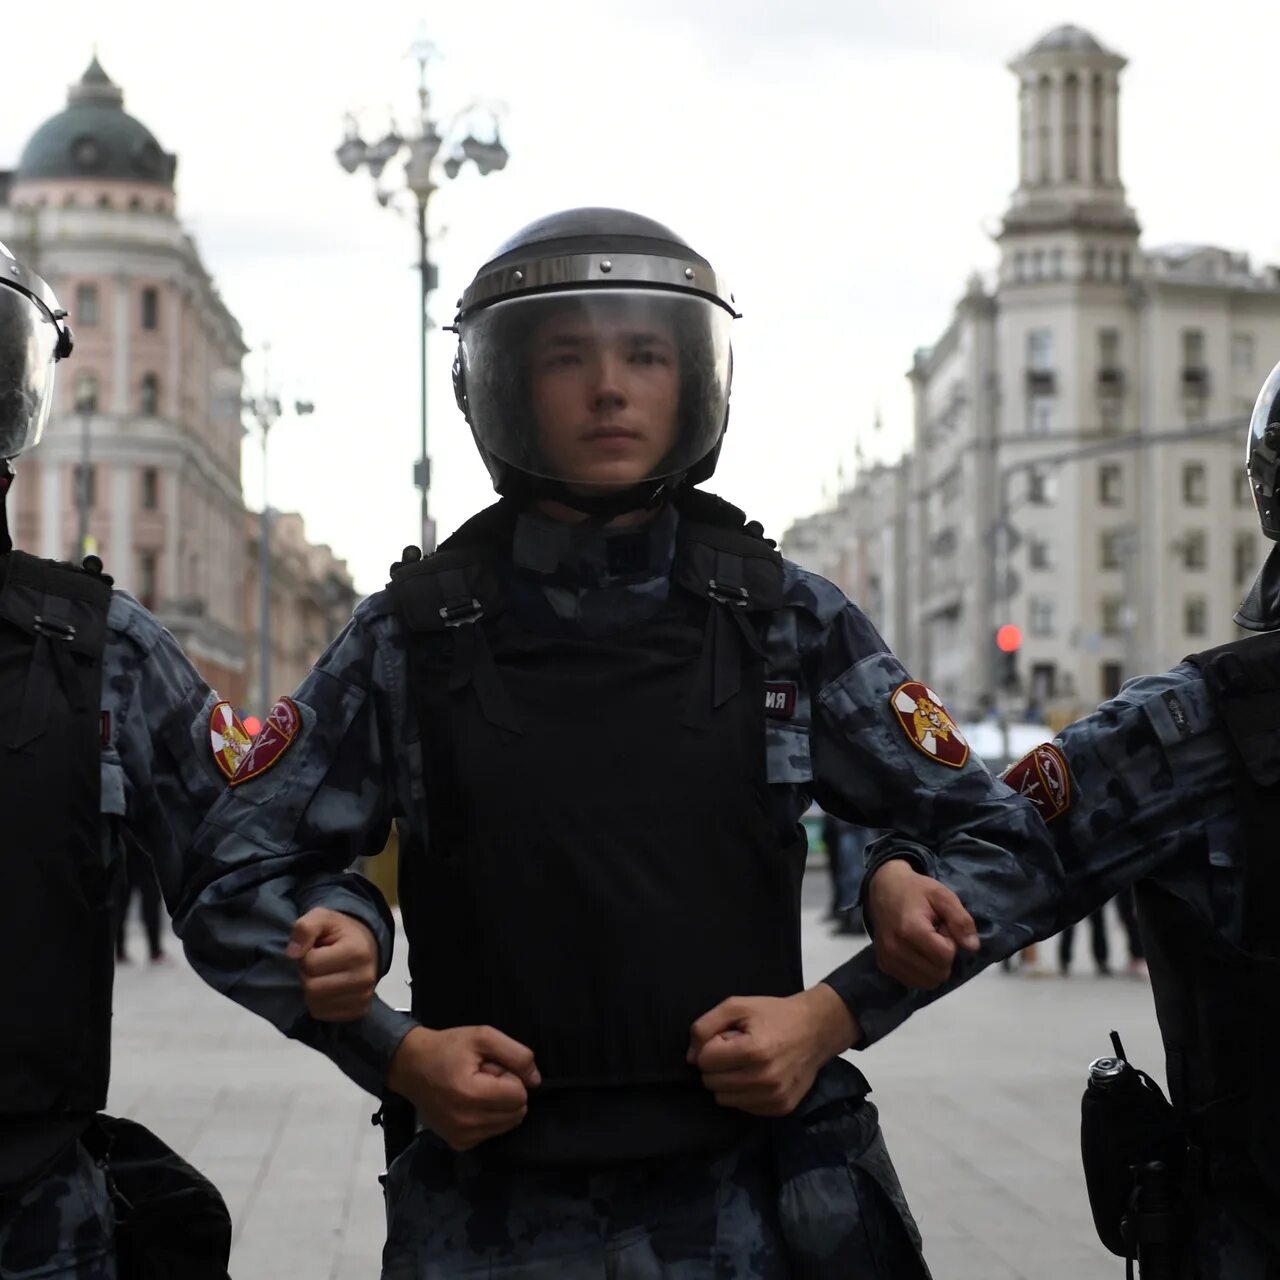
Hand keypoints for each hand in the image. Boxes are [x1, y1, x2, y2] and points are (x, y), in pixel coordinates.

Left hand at [286, 908, 378, 1020]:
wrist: (366, 945)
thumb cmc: (339, 932)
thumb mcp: (321, 918)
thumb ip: (305, 927)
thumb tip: (292, 953)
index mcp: (356, 952)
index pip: (311, 964)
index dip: (305, 956)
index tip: (315, 949)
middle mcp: (365, 978)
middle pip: (312, 988)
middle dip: (307, 975)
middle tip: (317, 965)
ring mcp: (364, 997)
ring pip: (315, 1005)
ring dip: (311, 990)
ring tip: (323, 976)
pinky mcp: (360, 1011)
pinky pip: (323, 1015)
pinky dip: (319, 1004)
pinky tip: (328, 989)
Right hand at [386, 1025, 540, 1151]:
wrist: (410, 1066)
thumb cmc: (448, 1048)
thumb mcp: (483, 1036)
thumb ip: (517, 1054)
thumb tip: (536, 1080)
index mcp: (472, 1095)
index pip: (519, 1095)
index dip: (510, 1076)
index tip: (489, 1067)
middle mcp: (467, 1123)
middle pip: (517, 1113)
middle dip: (506, 1092)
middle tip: (483, 1077)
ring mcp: (462, 1138)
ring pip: (507, 1124)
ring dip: (498, 1105)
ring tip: (475, 1089)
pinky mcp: (459, 1144)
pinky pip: (492, 1133)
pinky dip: (489, 1118)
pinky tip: (470, 1103)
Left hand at [687, 986, 858, 1116]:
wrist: (815, 1030)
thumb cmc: (774, 1014)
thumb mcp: (737, 1006)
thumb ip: (705, 1027)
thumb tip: (690, 1058)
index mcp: (753, 1050)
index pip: (704, 1061)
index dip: (711, 1046)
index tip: (728, 1037)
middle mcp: (764, 1078)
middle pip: (711, 1082)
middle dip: (717, 1065)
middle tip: (737, 1050)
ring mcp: (774, 1097)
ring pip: (723, 1099)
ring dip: (728, 1081)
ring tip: (747, 1062)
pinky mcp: (780, 1108)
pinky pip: (743, 1107)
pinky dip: (743, 1092)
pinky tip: (758, 1075)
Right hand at [865, 859, 979, 988]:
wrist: (883, 887)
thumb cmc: (915, 890)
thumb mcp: (943, 895)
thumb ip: (961, 920)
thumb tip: (973, 947)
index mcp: (910, 929)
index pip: (945, 956)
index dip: (951, 941)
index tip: (942, 926)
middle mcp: (895, 949)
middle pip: (938, 972)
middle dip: (944, 956)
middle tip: (936, 935)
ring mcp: (888, 960)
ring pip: (928, 982)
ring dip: (934, 966)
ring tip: (926, 944)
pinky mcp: (884, 966)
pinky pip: (914, 982)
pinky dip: (922, 972)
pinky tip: (917, 952)